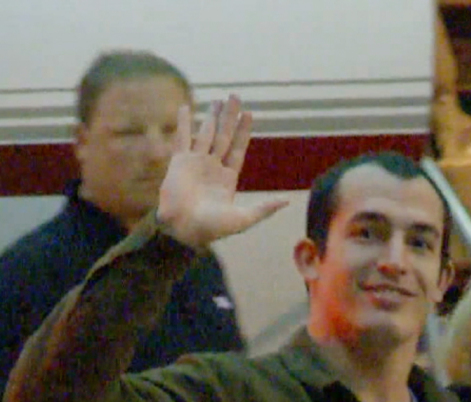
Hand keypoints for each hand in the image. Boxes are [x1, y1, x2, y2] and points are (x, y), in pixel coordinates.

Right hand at [157, 94, 286, 248]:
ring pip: (205, 134)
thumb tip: (287, 201)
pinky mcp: (178, 163)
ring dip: (211, 117)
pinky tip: (186, 107)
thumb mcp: (245, 218)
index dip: (243, 132)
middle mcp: (212, 167)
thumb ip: (265, 208)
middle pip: (224, 136)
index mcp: (227, 178)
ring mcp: (195, 163)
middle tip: (235, 96)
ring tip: (217, 100)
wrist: (185, 230)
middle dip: (230, 117)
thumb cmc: (214, 228)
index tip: (249, 114)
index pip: (238, 148)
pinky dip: (184, 123)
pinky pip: (181, 138)